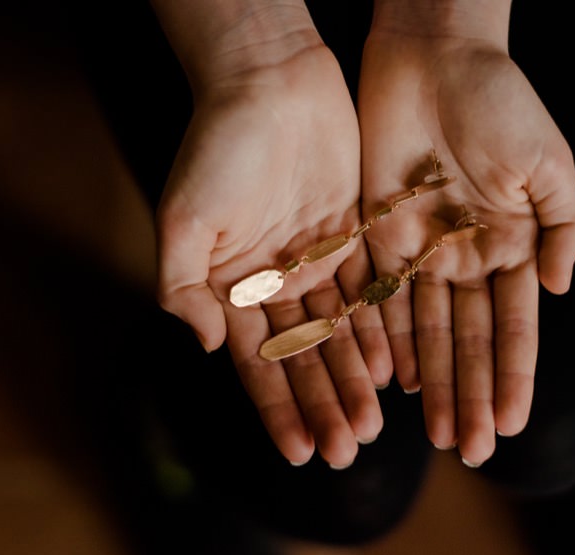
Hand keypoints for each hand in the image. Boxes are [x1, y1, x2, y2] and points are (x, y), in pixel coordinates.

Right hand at [156, 44, 390, 467]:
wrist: (268, 81)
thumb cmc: (217, 146)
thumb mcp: (182, 217)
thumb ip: (183, 287)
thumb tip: (204, 345)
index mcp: (231, 286)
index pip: (257, 363)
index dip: (279, 410)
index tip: (301, 452)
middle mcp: (274, 283)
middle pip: (303, 358)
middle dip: (324, 405)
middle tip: (348, 451)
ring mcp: (314, 262)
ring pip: (339, 334)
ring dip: (354, 380)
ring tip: (372, 426)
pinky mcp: (351, 236)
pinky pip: (368, 294)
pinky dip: (378, 331)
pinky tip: (392, 369)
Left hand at [358, 29, 574, 465]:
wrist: (434, 55)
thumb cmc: (501, 102)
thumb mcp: (549, 164)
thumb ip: (564, 227)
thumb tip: (559, 289)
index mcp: (514, 245)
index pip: (515, 326)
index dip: (514, 376)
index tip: (514, 424)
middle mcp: (468, 257)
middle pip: (470, 341)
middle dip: (473, 395)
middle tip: (472, 450)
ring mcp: (423, 251)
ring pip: (427, 332)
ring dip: (434, 384)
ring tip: (440, 434)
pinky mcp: (379, 236)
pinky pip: (382, 298)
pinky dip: (388, 341)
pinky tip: (397, 383)